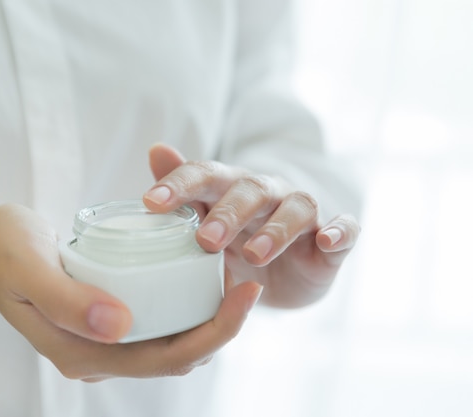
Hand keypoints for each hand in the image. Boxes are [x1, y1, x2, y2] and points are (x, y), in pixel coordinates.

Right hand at [0, 204, 261, 380]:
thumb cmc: (4, 251)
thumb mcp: (28, 266)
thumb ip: (67, 299)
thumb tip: (120, 326)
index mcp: (81, 353)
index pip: (164, 359)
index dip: (214, 332)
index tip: (246, 290)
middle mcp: (97, 355)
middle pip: (176, 355)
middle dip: (221, 327)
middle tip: (249, 282)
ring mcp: (102, 341)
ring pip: (171, 343)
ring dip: (208, 319)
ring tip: (233, 279)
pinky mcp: (106, 321)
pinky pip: (158, 324)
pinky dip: (185, 307)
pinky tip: (200, 277)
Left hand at [143, 144, 360, 307]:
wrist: (283, 275)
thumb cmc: (238, 241)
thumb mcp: (207, 219)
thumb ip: (186, 189)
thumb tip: (156, 148)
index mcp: (232, 188)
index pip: (207, 176)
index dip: (180, 184)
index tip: (151, 202)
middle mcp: (269, 194)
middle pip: (251, 191)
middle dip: (229, 213)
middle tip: (205, 240)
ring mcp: (303, 216)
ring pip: (296, 210)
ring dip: (277, 230)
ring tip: (254, 256)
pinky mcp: (329, 244)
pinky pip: (344, 230)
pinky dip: (339, 233)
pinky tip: (327, 241)